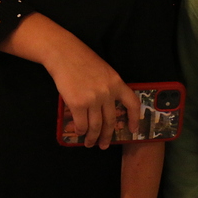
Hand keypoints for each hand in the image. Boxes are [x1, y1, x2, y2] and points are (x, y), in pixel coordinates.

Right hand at [0, 13, 141, 148]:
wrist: (63, 53)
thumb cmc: (81, 59)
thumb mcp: (103, 71)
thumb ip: (108, 87)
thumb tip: (108, 108)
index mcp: (116, 82)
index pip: (132, 103)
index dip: (135, 119)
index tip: (133, 130)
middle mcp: (107, 93)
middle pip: (111, 121)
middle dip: (108, 136)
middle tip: (104, 145)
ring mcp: (93, 99)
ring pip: (96, 126)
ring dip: (92, 137)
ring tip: (90, 143)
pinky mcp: (77, 104)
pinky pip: (81, 124)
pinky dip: (80, 131)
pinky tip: (79, 132)